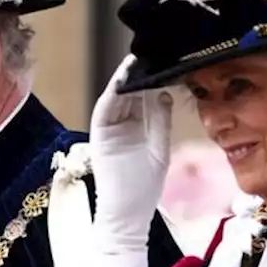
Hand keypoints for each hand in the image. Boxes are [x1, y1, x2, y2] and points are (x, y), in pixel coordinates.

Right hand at [89, 55, 173, 249]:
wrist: (127, 214)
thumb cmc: (144, 187)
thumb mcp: (159, 148)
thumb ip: (161, 121)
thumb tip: (165, 92)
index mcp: (138, 125)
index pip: (145, 95)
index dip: (154, 78)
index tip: (166, 61)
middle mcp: (122, 123)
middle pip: (131, 91)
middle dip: (140, 73)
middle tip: (153, 52)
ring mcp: (110, 127)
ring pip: (117, 96)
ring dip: (125, 79)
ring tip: (137, 60)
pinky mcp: (100, 134)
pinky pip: (105, 109)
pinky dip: (112, 94)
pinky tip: (122, 81)